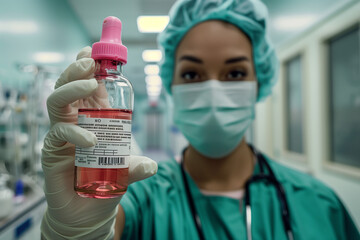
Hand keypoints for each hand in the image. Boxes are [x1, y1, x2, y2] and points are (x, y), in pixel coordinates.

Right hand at [41, 47, 156, 239]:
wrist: (88, 211)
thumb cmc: (106, 183)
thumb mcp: (126, 172)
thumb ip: (137, 167)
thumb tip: (153, 165)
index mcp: (92, 118)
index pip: (88, 88)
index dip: (90, 69)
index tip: (97, 53)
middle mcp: (75, 122)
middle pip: (68, 88)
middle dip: (76, 70)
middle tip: (89, 61)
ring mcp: (63, 135)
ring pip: (56, 102)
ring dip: (71, 89)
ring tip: (87, 82)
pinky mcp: (53, 151)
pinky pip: (59, 134)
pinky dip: (75, 133)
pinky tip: (91, 140)